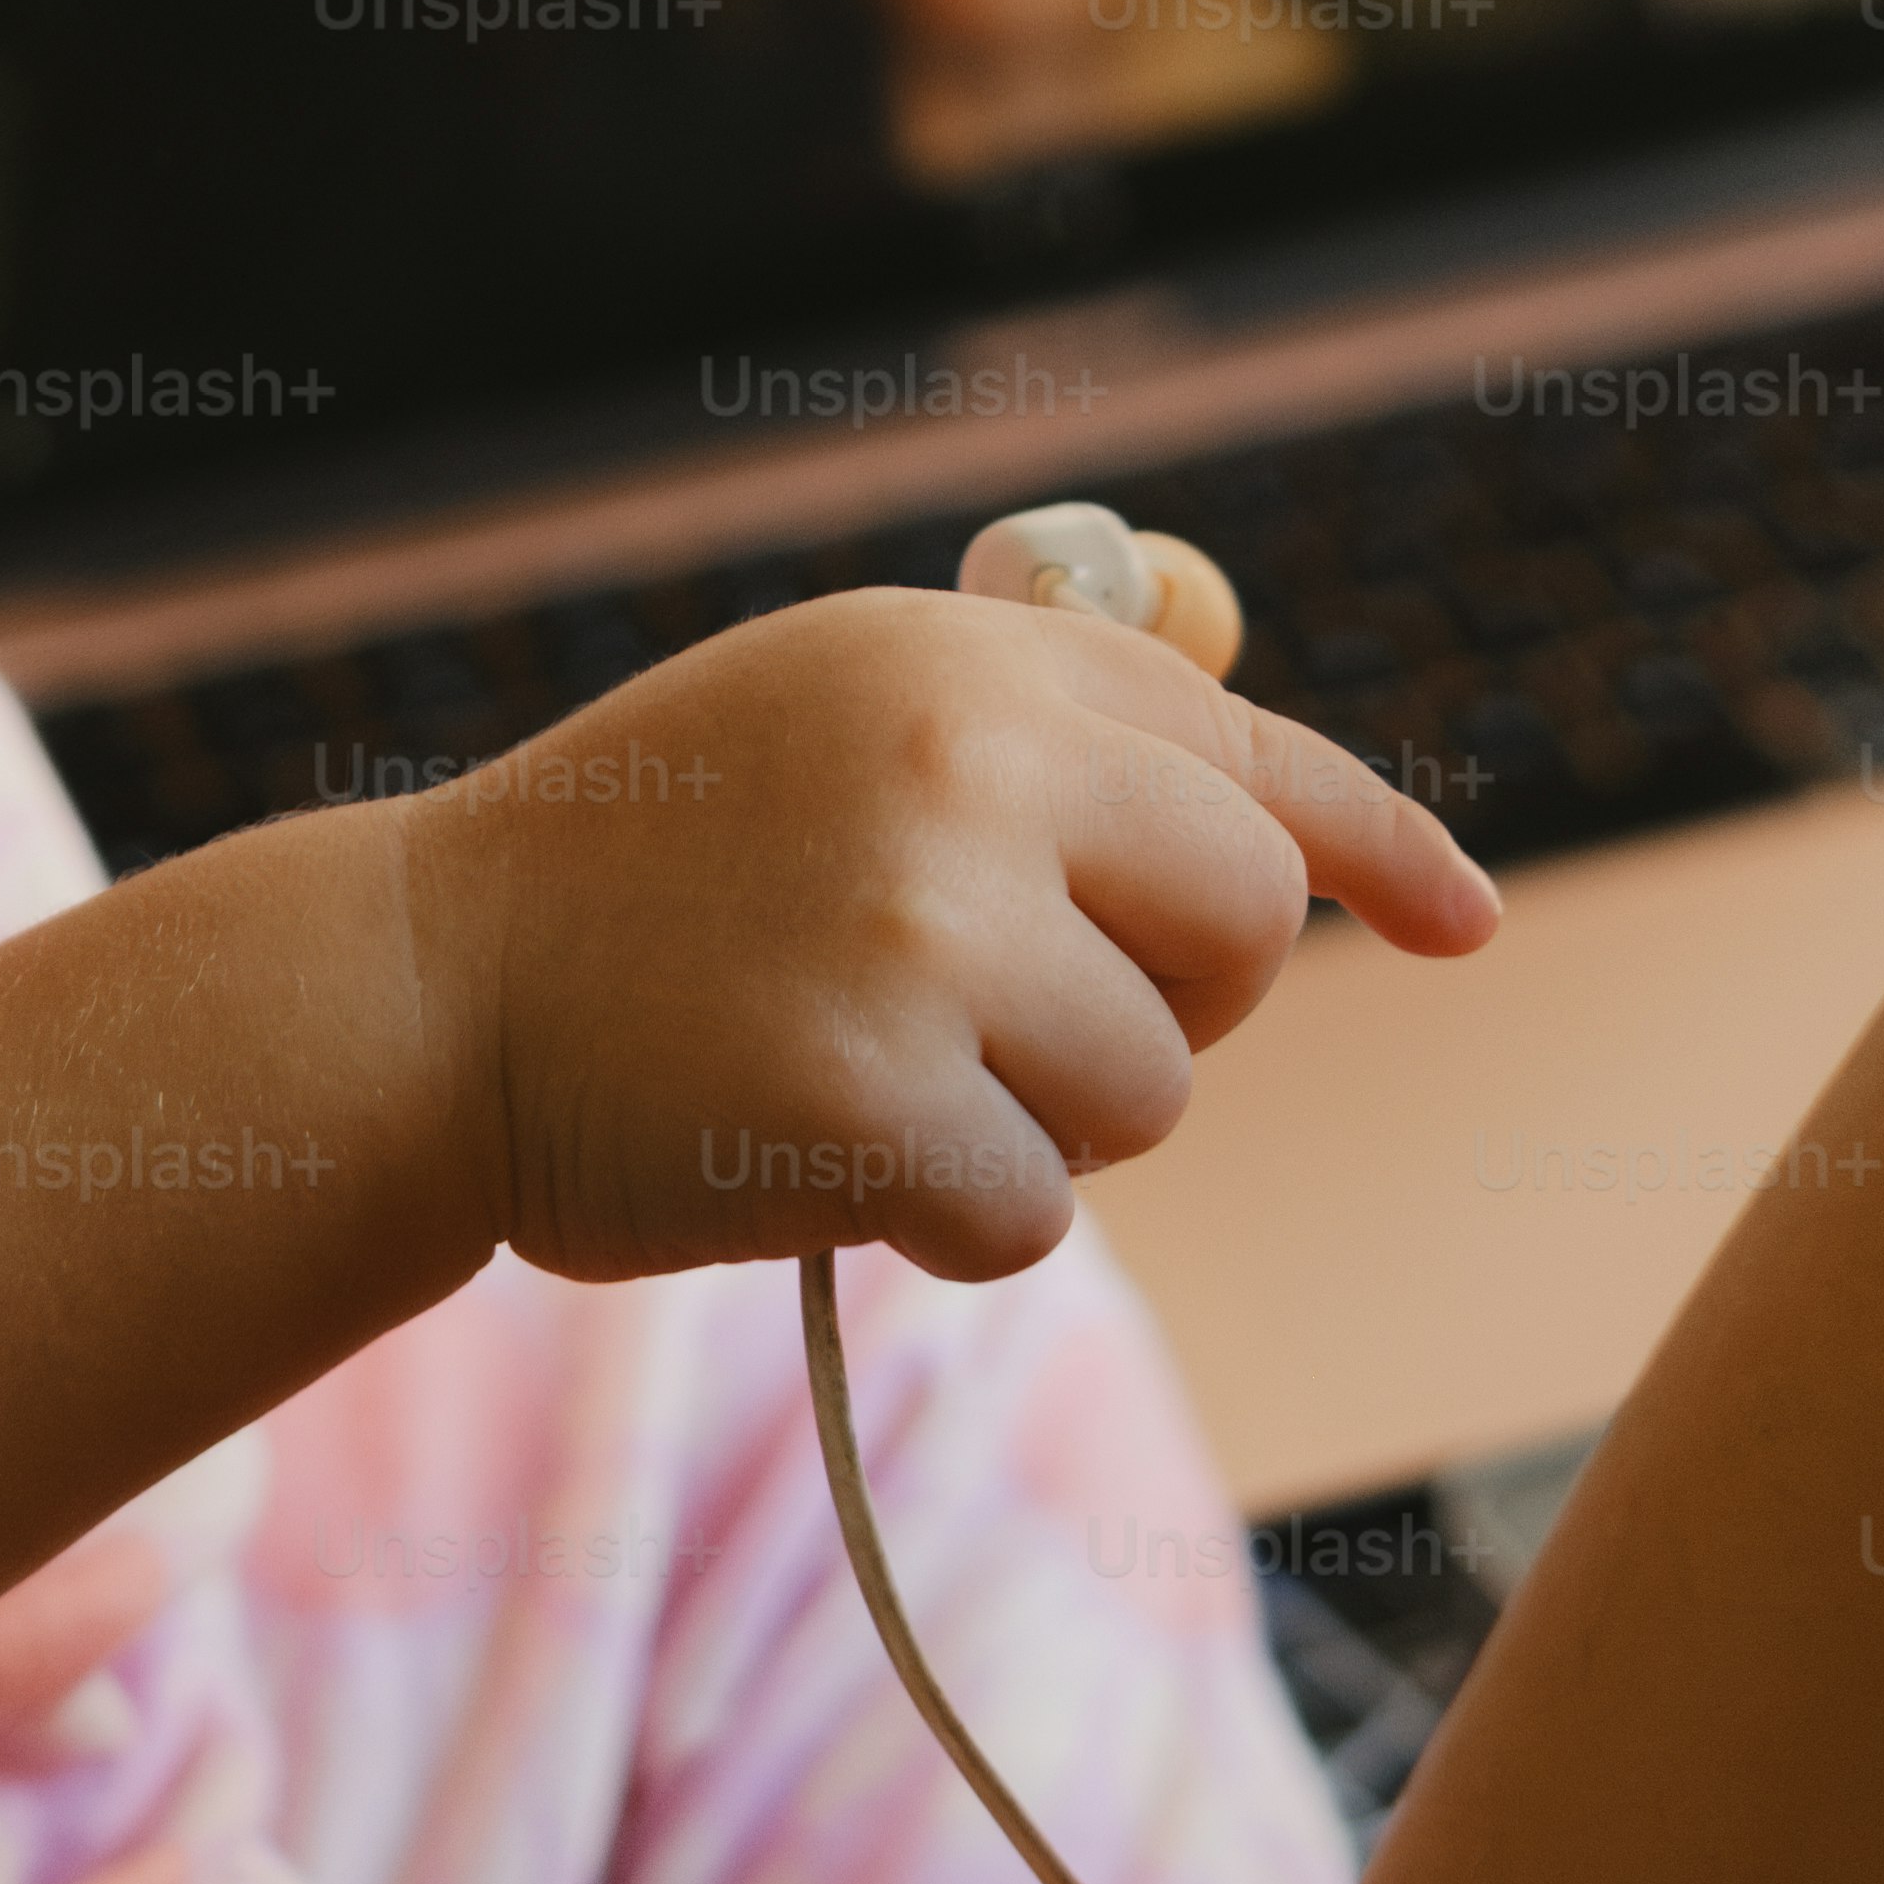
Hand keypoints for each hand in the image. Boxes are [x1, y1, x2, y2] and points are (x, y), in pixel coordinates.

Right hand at [393, 583, 1498, 1287]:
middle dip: (1170, 1002)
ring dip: (1040, 1124)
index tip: (1461, 921)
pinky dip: (948, 1222)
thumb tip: (1274, 746)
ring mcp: (921, 933)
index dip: (1375, 844)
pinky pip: (1033, 1215)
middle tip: (1015, 1017)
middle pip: (1240, 930)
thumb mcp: (836, 708)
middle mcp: (964, 767)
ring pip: (1150, 1093)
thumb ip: (1037, 721)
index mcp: (966, 661)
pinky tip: (820, 1156)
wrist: (422, 989)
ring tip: (869, 1069)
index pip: (1246, 751)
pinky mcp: (870, 1102)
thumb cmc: (649, 867)